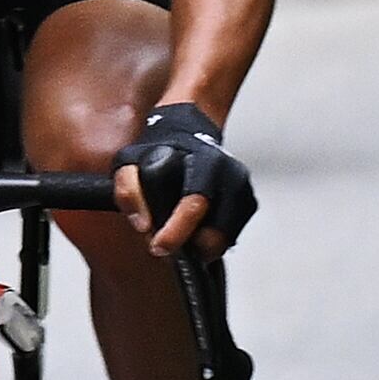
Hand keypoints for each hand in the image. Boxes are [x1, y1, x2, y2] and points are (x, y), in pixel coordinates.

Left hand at [118, 100, 256, 258]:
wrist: (191, 133)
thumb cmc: (163, 150)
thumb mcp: (132, 160)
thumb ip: (129, 190)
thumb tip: (143, 225)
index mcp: (207, 162)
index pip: (195, 204)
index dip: (176, 232)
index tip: (159, 246)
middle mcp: (232, 175)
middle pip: (216, 233)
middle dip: (189, 246)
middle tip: (168, 242)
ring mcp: (243, 190)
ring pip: (224, 239)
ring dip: (201, 245)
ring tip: (181, 233)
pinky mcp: (249, 203)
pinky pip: (232, 236)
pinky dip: (213, 239)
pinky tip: (197, 226)